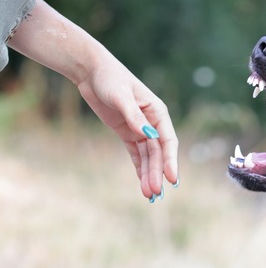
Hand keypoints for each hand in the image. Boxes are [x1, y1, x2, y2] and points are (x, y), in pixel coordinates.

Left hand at [8, 0, 180, 200]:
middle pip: (158, 153)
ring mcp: (140, 128)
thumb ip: (134, 117)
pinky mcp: (127, 132)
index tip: (172, 178)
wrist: (91, 71)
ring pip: (148, 157)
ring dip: (149, 175)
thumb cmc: (110, 78)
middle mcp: (152, 122)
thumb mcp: (121, 97)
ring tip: (149, 195)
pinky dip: (140, 169)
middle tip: (155, 194)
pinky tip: (143, 183)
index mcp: (157, 112)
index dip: (171, 160)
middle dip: (157, 173)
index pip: (168, 140)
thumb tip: (149, 136)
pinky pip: (136, 154)